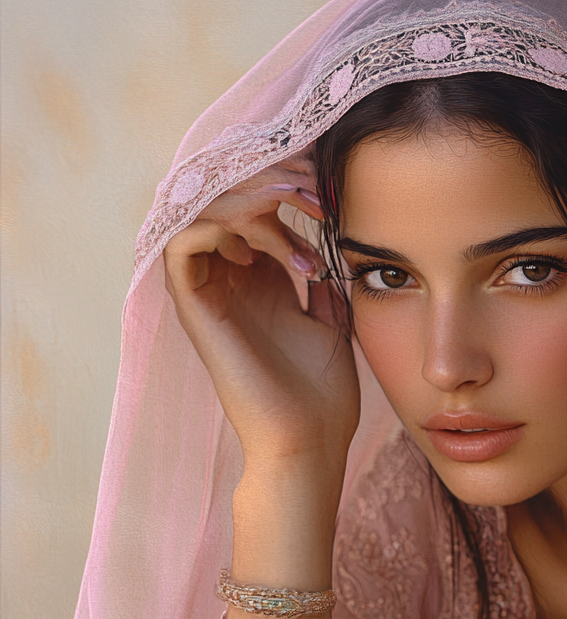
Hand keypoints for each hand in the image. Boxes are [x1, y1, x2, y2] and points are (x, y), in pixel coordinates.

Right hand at [163, 157, 358, 481]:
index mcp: (261, 280)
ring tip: (295, 209)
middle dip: (267, 177)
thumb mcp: (332, 321)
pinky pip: (182, 241)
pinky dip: (221, 226)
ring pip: (200, 209)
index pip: (255, 207)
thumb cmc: (324, 394)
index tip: (330, 195)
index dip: (287, 186)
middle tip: (310, 186)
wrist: (311, 441)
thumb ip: (322, 280)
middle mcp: (230, 279)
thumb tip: (332, 242)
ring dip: (249, 197)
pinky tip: (267, 244)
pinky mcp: (196, 308)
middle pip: (224, 197)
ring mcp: (210, 292)